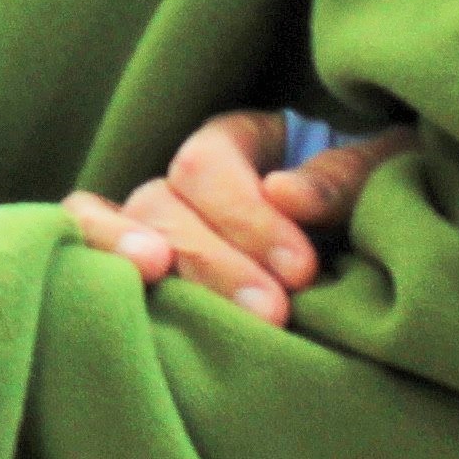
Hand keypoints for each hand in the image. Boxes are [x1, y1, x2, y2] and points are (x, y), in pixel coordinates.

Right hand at [64, 114, 415, 325]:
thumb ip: (343, 178)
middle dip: (215, 260)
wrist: (373, 264)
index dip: (247, 217)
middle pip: (162, 204)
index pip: (208, 165)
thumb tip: (286, 193)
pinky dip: (82, 265)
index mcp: (235, 145)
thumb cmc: (375, 208)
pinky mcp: (132, 277)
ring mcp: (145, 230)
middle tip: (271, 314)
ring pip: (112, 227)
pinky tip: (114, 300)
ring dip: (135, 257)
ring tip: (158, 279)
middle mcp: (179, 186)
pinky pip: (77, 255)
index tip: (301, 269)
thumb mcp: (380, 177)